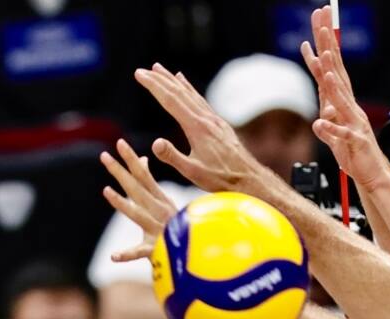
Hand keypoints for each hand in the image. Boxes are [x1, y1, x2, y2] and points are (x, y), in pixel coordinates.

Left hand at [100, 138, 178, 261]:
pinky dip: (127, 254)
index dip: (131, 159)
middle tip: (104, 156)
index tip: (119, 143)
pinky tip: (114, 255)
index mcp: (159, 200)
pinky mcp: (155, 250)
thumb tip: (141, 160)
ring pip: (137, 214)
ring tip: (106, 191)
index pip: (143, 175)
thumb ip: (149, 182)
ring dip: (122, 203)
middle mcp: (158, 211)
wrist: (196, 253)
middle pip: (136, 188)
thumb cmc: (175, 227)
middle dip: (120, 171)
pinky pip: (139, 252)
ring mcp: (157, 230)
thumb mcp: (163, 201)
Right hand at [133, 63, 271, 193]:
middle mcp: (205, 118)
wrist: (249, 178)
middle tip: (143, 70)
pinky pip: (199, 100)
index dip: (153, 86)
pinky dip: (188, 89)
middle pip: (179, 92)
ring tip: (160, 69)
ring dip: (172, 80)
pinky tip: (184, 83)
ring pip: (190, 93)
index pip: (170, 101)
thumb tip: (155, 142)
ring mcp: (213, 119)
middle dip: (159, 79)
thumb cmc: (221, 178)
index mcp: (197, 127)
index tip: (140, 74)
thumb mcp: (193, 173)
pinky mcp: (218, 123)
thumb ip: (173, 157)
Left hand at [300, 6, 389, 189]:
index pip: (331, 70)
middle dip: (330, 49)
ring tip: (324, 62)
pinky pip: (340, 134)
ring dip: (332, 80)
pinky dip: (331, 127)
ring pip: (341, 99)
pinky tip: (321, 121)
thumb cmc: (354, 152)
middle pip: (337, 73)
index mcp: (344, 103)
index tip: (318, 26)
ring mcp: (353, 122)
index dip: (324, 48)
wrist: (372, 174)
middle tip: (323, 26)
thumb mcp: (334, 135)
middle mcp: (350, 107)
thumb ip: (326, 123)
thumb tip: (318, 117)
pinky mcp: (354, 141)